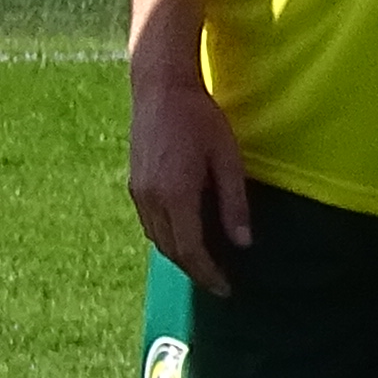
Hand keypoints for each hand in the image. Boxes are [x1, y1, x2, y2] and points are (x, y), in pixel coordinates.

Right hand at [126, 43, 253, 293]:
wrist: (160, 88)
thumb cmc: (200, 118)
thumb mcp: (227, 159)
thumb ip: (234, 203)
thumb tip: (242, 243)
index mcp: (176, 195)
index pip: (191, 250)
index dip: (209, 274)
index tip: (226, 289)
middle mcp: (151, 200)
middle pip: (171, 250)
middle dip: (195, 270)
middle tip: (218, 281)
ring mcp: (139, 193)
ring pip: (157, 239)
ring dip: (180, 255)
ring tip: (204, 261)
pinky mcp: (135, 184)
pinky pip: (150, 223)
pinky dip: (168, 237)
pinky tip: (184, 233)